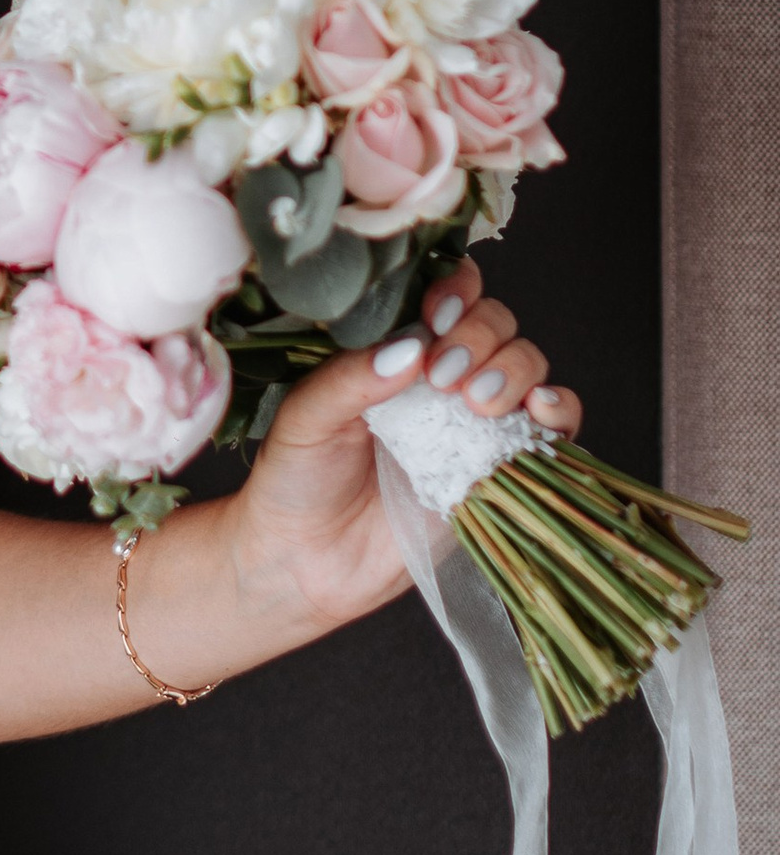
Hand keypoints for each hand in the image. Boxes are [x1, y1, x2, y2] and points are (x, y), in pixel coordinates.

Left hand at [220, 260, 583, 642]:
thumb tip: (413, 346)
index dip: (454, 291)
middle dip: (480, 336)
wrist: (306, 564)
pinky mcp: (499, 466)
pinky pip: (552, 426)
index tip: (437, 315)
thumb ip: (352, 379)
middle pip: (494, 322)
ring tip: (477, 402)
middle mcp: (441, 374)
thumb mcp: (306, 420)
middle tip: (444, 377)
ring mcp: (474, 419)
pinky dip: (560, 410)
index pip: (444, 292)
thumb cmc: (295, 481)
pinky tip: (540, 412)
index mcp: (394, 347)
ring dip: (515, 370)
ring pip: (526, 363)